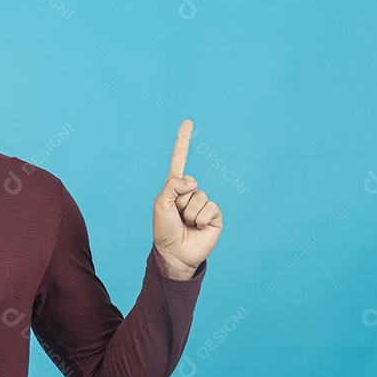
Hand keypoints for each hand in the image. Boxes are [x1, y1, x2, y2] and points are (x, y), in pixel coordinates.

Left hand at [153, 119, 222, 278]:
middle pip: (189, 184)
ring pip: (200, 196)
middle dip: (180, 201)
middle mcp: (190, 193)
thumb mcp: (161, 204)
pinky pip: (210, 208)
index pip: (179, 160)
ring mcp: (203, 203)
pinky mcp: (215, 215)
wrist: (175, 254)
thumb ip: (173, 187)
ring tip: (186, 223)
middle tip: (177, 216)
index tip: (188, 123)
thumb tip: (193, 181)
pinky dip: (201, 218)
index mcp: (175, 188)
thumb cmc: (164, 230)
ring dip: (190, 212)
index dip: (183, 141)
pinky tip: (198, 227)